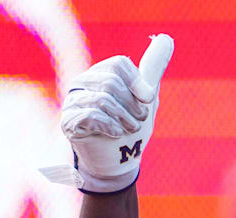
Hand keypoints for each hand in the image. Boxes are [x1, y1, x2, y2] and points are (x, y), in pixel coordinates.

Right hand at [40, 34, 173, 192]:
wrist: (119, 162)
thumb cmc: (132, 128)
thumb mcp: (147, 98)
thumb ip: (153, 69)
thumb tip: (166, 39)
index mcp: (101, 74)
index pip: (120, 65)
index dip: (138, 84)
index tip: (147, 100)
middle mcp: (83, 83)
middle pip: (112, 82)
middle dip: (133, 105)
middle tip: (138, 121)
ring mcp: (73, 102)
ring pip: (103, 99)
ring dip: (125, 119)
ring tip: (129, 129)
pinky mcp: (69, 122)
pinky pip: (92, 116)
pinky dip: (111, 127)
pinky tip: (116, 134)